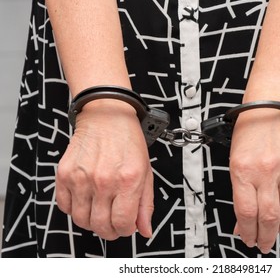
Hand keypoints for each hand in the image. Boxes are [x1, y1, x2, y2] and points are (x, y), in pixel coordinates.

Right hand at [55, 99, 153, 239]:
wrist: (106, 116)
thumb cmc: (128, 141)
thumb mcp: (146, 172)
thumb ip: (145, 204)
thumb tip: (144, 230)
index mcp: (127, 180)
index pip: (122, 223)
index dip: (125, 230)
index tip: (126, 226)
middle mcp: (103, 181)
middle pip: (100, 226)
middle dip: (109, 231)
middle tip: (113, 223)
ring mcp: (81, 178)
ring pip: (81, 220)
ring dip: (92, 222)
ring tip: (100, 211)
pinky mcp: (64, 174)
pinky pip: (64, 206)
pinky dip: (74, 209)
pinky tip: (86, 200)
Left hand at [229, 108, 279, 253]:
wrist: (270, 106)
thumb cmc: (249, 132)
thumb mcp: (235, 161)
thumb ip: (239, 191)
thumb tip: (243, 221)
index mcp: (244, 170)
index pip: (246, 212)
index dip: (247, 232)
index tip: (248, 239)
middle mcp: (267, 171)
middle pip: (269, 217)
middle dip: (265, 237)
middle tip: (263, 243)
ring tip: (278, 231)